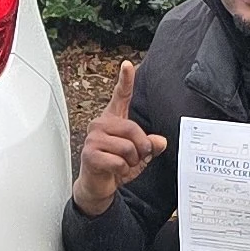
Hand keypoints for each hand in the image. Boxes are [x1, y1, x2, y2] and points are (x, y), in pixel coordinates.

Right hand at [71, 59, 168, 216]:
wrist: (97, 185)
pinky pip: (119, 161)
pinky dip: (122, 170)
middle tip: (137, 157)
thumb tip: (160, 142)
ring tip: (123, 164)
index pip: (120, 96)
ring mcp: (93, 138)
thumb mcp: (140, 156)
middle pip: (132, 128)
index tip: (128, 65)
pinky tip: (114, 170)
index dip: (125, 80)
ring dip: (132, 161)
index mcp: (112, 120)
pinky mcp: (89, 154)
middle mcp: (100, 124)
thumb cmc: (115, 166)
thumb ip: (150, 146)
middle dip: (141, 147)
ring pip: (127, 146)